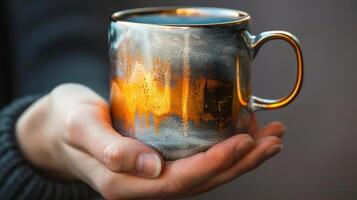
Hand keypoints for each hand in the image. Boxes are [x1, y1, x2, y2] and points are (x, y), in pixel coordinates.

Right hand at [16, 83, 284, 198]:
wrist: (60, 126)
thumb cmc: (68, 123)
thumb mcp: (81, 129)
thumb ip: (111, 150)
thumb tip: (151, 168)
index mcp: (126, 184)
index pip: (180, 180)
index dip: (215, 163)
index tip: (244, 141)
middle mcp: (146, 184)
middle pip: (203, 180)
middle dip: (242, 162)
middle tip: (274, 140)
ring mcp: (154, 174)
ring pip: (205, 172)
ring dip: (241, 158)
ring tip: (270, 138)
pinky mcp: (159, 159)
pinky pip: (197, 160)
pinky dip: (223, 150)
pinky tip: (242, 135)